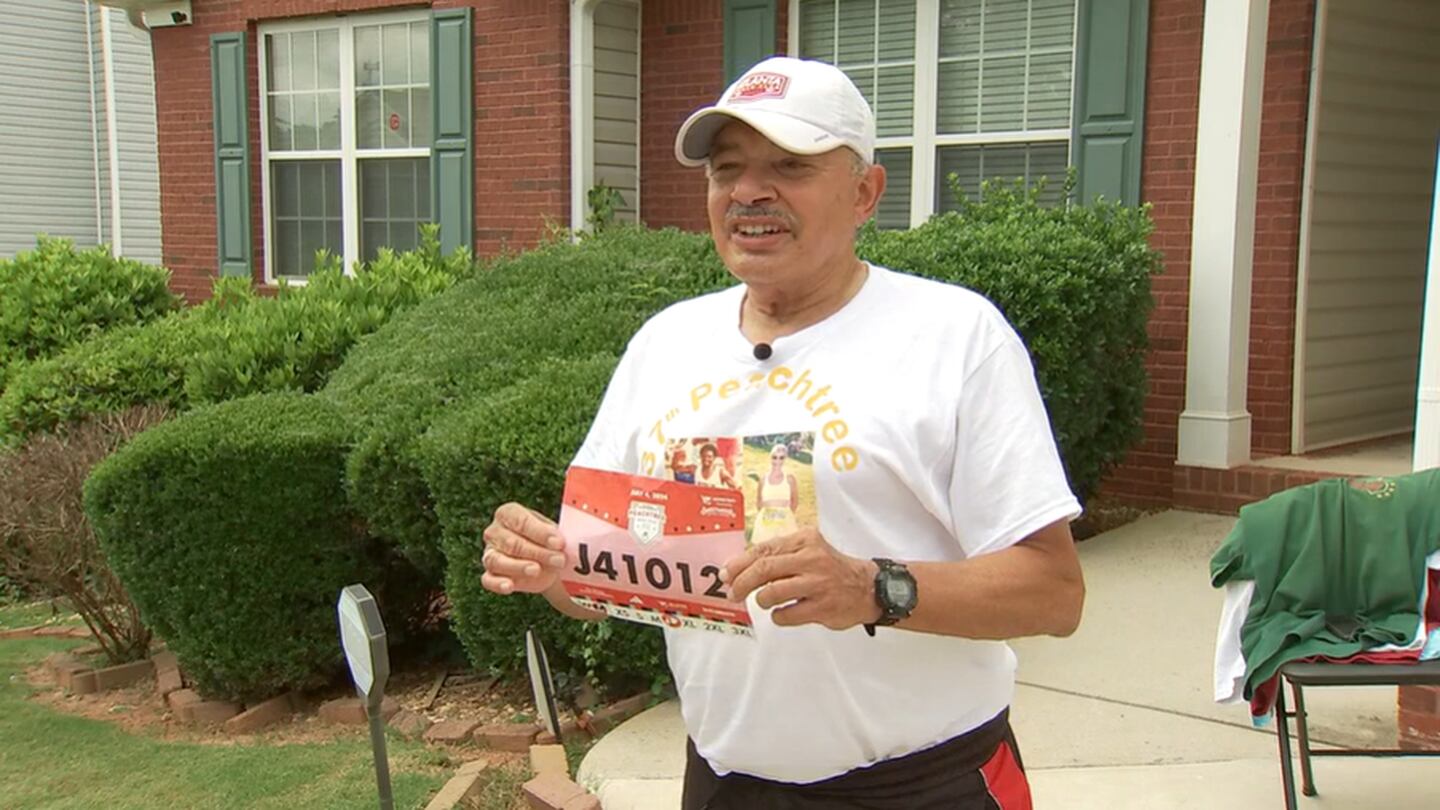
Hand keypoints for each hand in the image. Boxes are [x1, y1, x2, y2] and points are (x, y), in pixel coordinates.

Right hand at [480, 503, 568, 594]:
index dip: (540, 532)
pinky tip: (509, 586)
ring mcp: (489, 554)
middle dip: (537, 552)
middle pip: (511, 543)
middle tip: (558, 560)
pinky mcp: (489, 575)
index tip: (559, 542)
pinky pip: (488, 580)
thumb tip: (559, 543)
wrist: (546, 562)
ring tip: (536, 570)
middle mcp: (494, 532)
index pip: (520, 521)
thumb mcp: (552, 533)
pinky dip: (498, 584)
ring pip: (497, 561)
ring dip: (518, 567)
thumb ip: (554, 536)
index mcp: (508, 514)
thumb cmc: (547, 541)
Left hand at [719, 527, 881, 629]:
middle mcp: (811, 558)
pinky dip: (778, 616)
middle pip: (764, 569)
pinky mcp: (822, 607)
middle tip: (733, 593)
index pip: (763, 549)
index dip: (739, 563)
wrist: (868, 588)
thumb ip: (780, 554)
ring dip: (761, 600)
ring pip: (772, 592)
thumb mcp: (809, 550)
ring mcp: (817, 583)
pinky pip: (786, 614)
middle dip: (742, 582)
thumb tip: (741, 566)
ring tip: (763, 602)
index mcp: (805, 540)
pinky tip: (782, 613)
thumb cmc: (832, 570)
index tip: (726, 574)